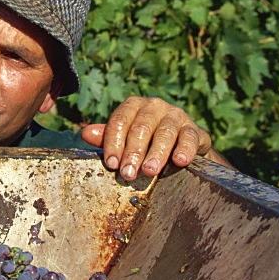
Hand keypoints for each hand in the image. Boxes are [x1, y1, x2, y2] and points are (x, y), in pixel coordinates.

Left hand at [80, 97, 217, 180]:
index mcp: (133, 106)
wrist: (181, 145)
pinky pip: (189, 137)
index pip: (119, 121)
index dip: (113, 143)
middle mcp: (154, 106)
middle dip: (133, 152)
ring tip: (149, 170)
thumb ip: (106, 137)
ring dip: (156, 153)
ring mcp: (175, 115)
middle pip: (140, 128)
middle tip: (128, 173)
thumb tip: (85, 133)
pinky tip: (180, 161)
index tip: (111, 164)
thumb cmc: (146, 141)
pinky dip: (184, 149)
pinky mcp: (194, 128)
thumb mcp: (124, 138)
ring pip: (164, 133)